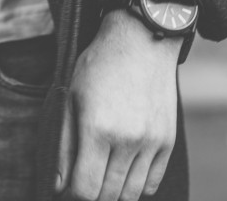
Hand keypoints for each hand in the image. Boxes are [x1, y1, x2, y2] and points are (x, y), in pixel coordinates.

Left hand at [55, 8, 178, 200]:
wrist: (141, 41)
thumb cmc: (100, 65)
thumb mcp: (71, 96)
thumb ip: (63, 144)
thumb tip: (58, 185)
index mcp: (97, 128)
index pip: (85, 189)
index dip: (73, 194)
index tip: (68, 187)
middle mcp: (127, 140)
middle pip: (108, 195)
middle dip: (92, 194)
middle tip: (84, 179)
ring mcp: (151, 142)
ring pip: (130, 194)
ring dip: (114, 192)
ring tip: (102, 176)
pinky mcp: (167, 141)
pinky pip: (151, 183)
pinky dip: (136, 185)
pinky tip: (123, 170)